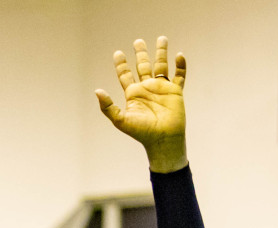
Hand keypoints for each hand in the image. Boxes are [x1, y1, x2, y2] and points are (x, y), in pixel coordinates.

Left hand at [95, 37, 187, 171]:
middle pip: (143, 66)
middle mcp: (147, 89)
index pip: (125, 75)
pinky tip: (179, 55)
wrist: (163, 140)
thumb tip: (97, 91)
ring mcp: (161, 89)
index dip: (121, 64)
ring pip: (161, 66)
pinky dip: (181, 65)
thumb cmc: (142, 133)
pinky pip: (179, 75)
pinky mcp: (175, 92)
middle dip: (141, 54)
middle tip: (138, 41)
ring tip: (162, 38)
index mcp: (133, 94)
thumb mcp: (120, 120)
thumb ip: (108, 107)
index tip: (118, 53)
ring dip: (161, 53)